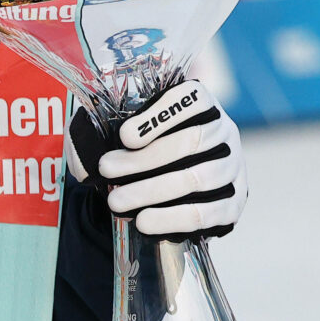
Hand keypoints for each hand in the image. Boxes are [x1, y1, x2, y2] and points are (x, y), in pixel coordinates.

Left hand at [69, 78, 246, 238]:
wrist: (165, 187)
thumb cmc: (139, 149)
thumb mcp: (119, 131)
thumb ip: (99, 132)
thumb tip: (85, 156)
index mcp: (200, 105)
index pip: (190, 99)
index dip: (159, 116)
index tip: (124, 136)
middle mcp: (223, 132)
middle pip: (192, 141)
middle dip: (143, 158)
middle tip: (106, 169)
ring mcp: (233, 168)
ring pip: (198, 178)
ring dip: (152, 191)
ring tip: (116, 202)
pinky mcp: (234, 203)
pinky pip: (209, 213)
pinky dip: (173, 218)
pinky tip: (144, 221)